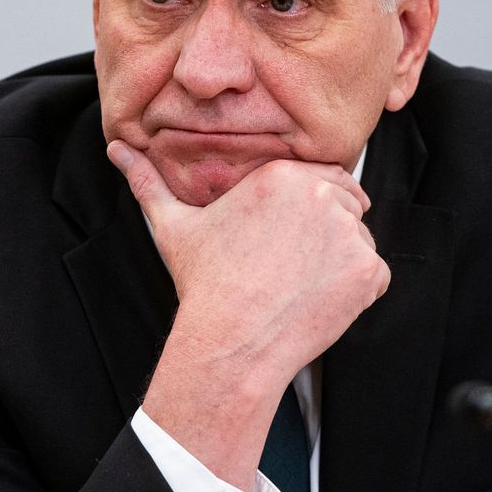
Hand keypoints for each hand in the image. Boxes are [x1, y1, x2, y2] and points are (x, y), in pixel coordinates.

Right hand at [107, 140, 390, 489]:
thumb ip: (148, 182)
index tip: (287, 241)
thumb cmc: (203, 284)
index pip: (320, 178)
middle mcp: (320, 194)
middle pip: (347, 203)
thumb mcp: (173, 226)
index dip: (307, 210)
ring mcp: (349, 232)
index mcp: (280, 175)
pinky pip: (376, 274)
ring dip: (341, 262)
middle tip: (293, 268)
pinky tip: (317, 303)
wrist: (231, 341)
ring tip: (299, 287)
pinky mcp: (367, 270)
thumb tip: (115, 149)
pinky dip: (357, 292)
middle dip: (328, 232)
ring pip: (360, 240)